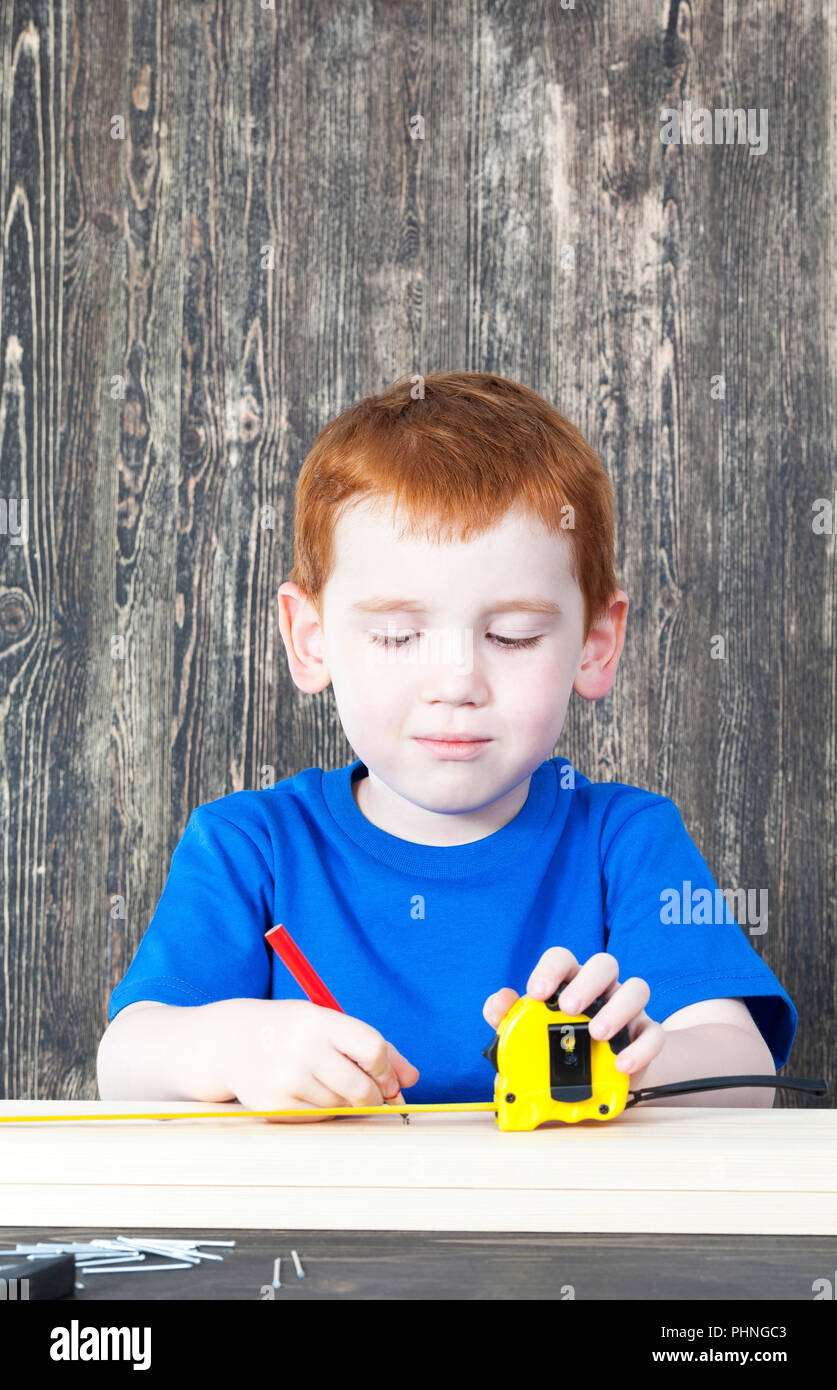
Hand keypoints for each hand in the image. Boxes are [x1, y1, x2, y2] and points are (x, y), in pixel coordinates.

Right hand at [218, 999, 419, 1121]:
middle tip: (375, 1095)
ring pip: (341, 1105)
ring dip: (349, 1102)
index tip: (387, 1077)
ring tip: (333, 1085)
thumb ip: (373, 1047)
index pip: (372, 1048)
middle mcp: (302, 1048)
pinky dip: (326, 1110)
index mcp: (320, 1021)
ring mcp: (286, 1078)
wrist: (233, 1042)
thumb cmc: (293, 1031)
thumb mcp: (329, 1024)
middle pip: (360, 1086)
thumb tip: (412, 1079)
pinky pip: (319, 1117)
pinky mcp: (274, 1105)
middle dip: (375, 1096)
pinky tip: (313, 1094)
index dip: (387, 1068)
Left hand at [483, 948, 665, 1080]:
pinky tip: (621, 1064)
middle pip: (605, 964)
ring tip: (597, 1033)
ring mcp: (628, 1009)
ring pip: (637, 988)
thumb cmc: (555, 1045)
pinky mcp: (646, 1035)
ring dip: (618, 1008)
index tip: (537, 993)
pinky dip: (641, 1048)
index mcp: (570, 981)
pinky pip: (655, 1033)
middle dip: (587, 982)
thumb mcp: (526, 1033)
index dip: (550, 970)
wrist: (591, 1080)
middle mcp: (602, 988)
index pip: (562, 959)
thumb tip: (499, 1003)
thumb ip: (507, 1016)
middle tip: (569, 1008)